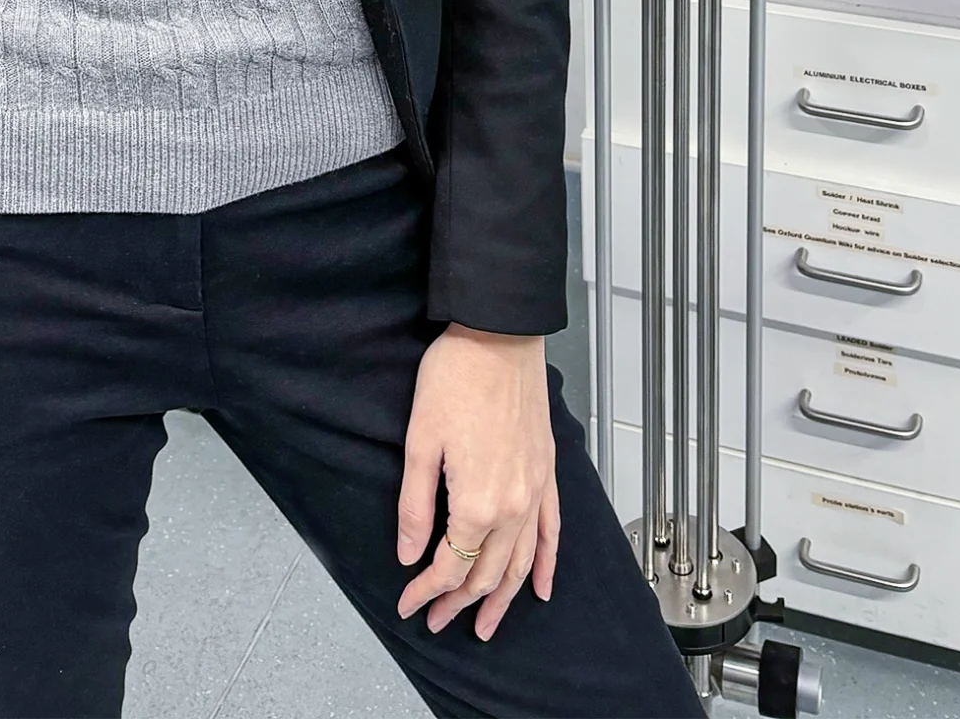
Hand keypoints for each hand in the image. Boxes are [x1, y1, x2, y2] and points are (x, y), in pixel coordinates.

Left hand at [396, 326, 558, 640]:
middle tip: (436, 621)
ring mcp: (535, 491)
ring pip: (522, 563)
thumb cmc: (455, 377)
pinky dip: (547, 564)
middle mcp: (513, 506)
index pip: (450, 565)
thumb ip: (415, 506)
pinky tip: (542, 587)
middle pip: (486, 572)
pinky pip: (552, 531)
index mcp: (477, 502)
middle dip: (458, 602)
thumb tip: (409, 555)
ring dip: (503, 598)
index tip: (407, 605)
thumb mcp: (420, 441)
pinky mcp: (547, 472)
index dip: (426, 591)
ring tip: (485, 625)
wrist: (499, 334)